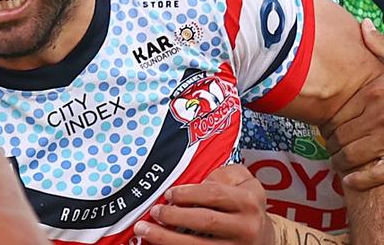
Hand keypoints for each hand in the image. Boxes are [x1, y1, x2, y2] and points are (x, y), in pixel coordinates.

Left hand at [133, 164, 273, 243]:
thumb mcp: (243, 181)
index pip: (213, 194)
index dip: (187, 193)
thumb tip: (194, 183)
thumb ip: (222, 173)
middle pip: (205, 221)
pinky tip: (159, 244)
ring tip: (144, 230)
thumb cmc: (247, 206)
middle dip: (174, 216)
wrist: (266, 238)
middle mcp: (245, 227)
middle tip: (154, 211)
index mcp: (248, 202)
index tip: (169, 194)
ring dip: (167, 238)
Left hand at [321, 19, 383, 190]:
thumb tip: (364, 26)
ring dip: (341, 162)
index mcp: (379, 96)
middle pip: (343, 136)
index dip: (327, 126)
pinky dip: (362, 180)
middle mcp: (383, 118)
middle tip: (327, 147)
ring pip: (355, 156)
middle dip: (332, 145)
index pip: (339, 115)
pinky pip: (379, 174)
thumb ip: (383, 49)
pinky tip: (350, 181)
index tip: (323, 129)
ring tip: (337, 162)